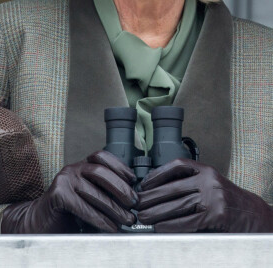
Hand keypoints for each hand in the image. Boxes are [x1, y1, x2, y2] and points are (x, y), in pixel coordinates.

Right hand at [1, 150, 137, 232]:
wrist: (41, 221)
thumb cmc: (69, 212)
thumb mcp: (88, 197)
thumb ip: (103, 192)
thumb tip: (131, 198)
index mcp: (81, 167)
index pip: (101, 156)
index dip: (119, 166)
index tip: (133, 180)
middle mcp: (72, 169)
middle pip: (100, 171)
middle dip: (120, 188)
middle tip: (133, 205)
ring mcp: (63, 180)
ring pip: (93, 190)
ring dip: (114, 208)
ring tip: (126, 220)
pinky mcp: (57, 195)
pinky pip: (82, 205)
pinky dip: (99, 218)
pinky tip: (110, 227)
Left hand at [137, 158, 272, 231]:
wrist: (256, 217)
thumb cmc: (228, 202)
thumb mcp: (210, 184)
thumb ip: (188, 183)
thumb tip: (154, 190)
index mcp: (205, 170)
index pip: (176, 166)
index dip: (156, 174)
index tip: (143, 184)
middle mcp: (209, 181)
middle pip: (172, 188)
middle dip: (151, 197)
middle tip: (137, 204)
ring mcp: (214, 198)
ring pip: (177, 205)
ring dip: (157, 213)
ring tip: (144, 217)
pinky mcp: (217, 216)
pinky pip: (188, 221)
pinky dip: (171, 225)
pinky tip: (161, 227)